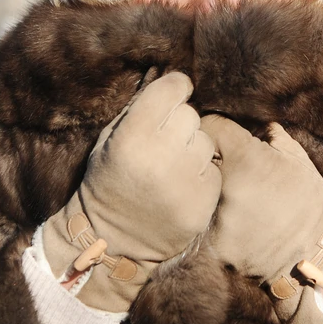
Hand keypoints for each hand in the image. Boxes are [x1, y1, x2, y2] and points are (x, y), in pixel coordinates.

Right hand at [41, 72, 220, 312]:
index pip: (171, 89)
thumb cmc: (108, 183)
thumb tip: (171, 81)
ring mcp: (184, 182)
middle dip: (179, 123)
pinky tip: (180, 186)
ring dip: (192, 149)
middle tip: (163, 142)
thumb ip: (139, 109)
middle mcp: (160, 157)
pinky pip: (213, 171)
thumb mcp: (109, 141)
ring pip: (204, 141)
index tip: (176, 92)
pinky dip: (200, 175)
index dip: (176, 87)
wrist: (113, 242)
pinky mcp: (202, 204)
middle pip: (190, 115)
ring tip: (170, 167)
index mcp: (132, 137)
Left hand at [201, 115, 322, 323]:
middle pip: (197, 162)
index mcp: (244, 158)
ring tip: (236, 201)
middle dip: (209, 161)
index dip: (214, 128)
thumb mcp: (295, 155)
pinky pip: (206, 227)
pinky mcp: (218, 250)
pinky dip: (217, 224)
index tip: (219, 135)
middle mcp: (226, 188)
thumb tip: (249, 116)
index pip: (209, 127)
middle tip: (225, 169)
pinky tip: (238, 225)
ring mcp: (219, 222)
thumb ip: (267, 131)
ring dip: (210, 195)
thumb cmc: (310, 197)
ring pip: (198, 196)